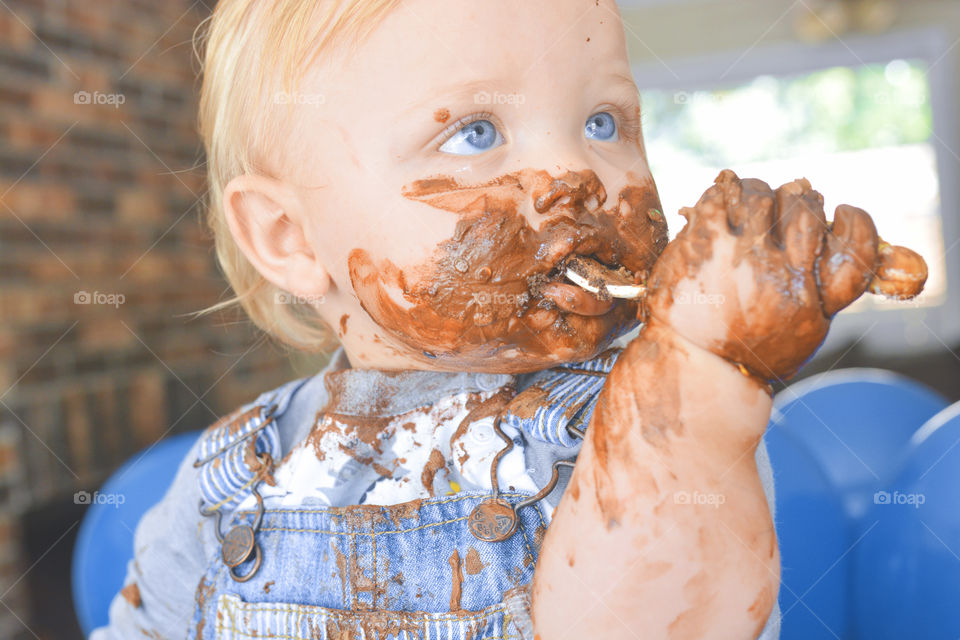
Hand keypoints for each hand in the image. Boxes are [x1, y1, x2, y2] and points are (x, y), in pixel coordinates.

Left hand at [645, 169, 879, 381]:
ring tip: (748, 208)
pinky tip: (720, 209)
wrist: (691, 363)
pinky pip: (719, 196)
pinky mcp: (704, 244)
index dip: (857, 221)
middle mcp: (782, 277)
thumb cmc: (748, 347)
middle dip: (797, 202)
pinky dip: (722, 196)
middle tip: (782, 209)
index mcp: (813, 302)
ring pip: (761, 195)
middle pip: (805, 211)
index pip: (855, 248)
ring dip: (758, 194)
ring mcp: (741, 257)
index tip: (843, 211)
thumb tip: (833, 236)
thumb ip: (822, 289)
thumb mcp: (802, 330)